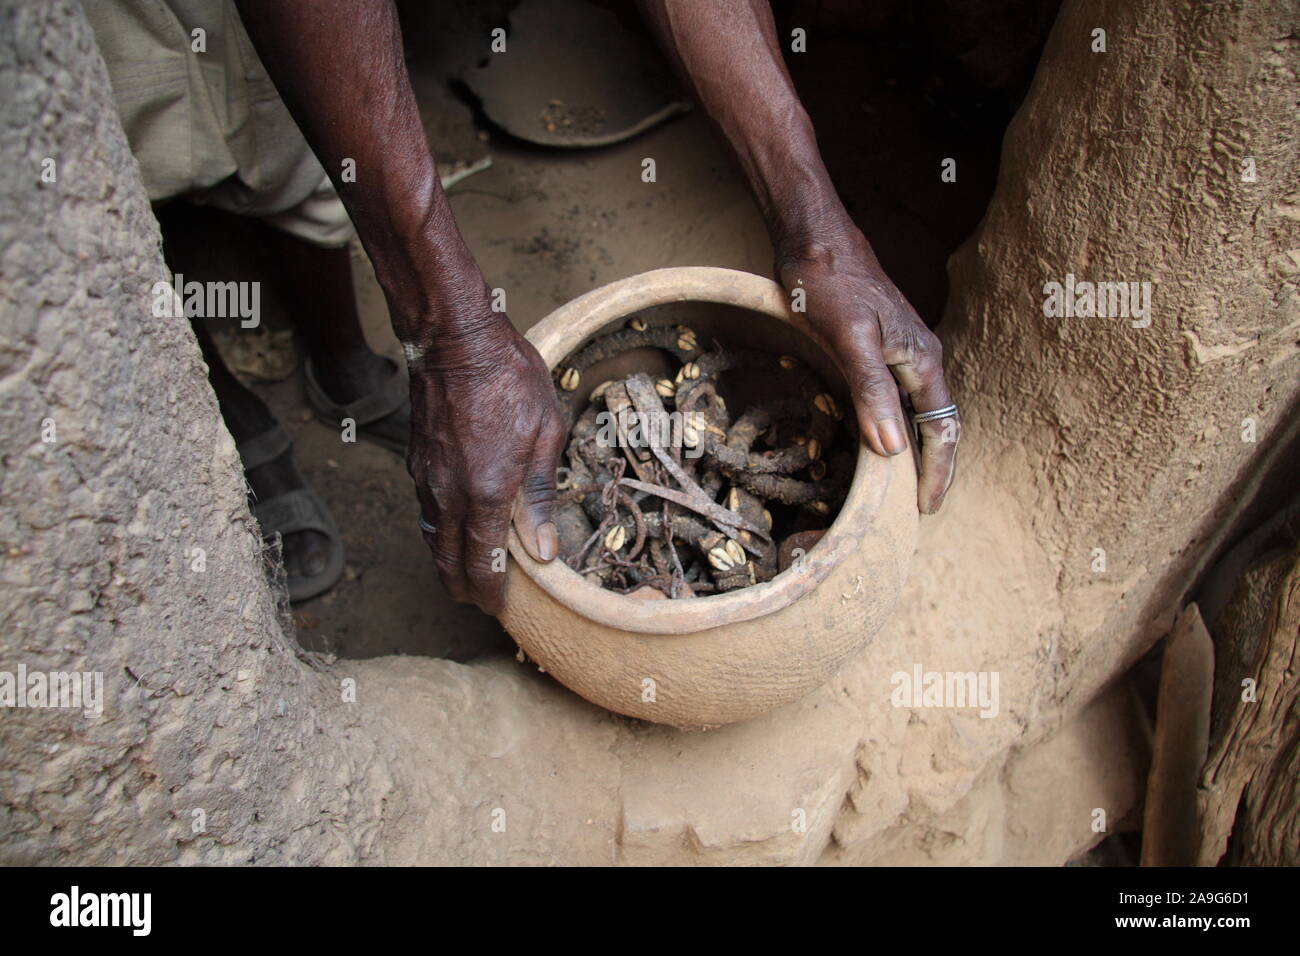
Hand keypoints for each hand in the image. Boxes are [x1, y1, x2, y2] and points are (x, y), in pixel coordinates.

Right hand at [405, 318, 566, 613]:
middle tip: (479, 601)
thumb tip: (543, 549)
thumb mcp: (544, 433)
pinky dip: (438, 530)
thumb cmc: (509, 379)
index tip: (498, 610)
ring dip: (447, 561)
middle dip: (463, 587)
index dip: (490, 592)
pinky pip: (425, 509)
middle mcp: (449, 493)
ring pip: (431, 537)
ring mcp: (427, 477)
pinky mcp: (416, 461)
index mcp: (486, 491)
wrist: (455, 340)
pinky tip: (452, 528)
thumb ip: (541, 495)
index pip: (483, 562)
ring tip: (465, 574)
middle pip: (448, 560)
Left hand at [777, 230, 959, 513]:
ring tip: (903, 484)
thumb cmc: (830, 285)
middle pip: (937, 423)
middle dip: (933, 465)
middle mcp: (921, 357)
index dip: (938, 470)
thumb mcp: (849, 339)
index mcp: (922, 360)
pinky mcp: (881, 344)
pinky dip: (896, 424)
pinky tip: (878, 438)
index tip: (926, 507)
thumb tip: (895, 448)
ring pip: (918, 410)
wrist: (815, 240)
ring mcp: (902, 350)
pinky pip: (899, 396)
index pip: (942, 428)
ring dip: (916, 448)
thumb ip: (873, 391)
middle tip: (920, 506)